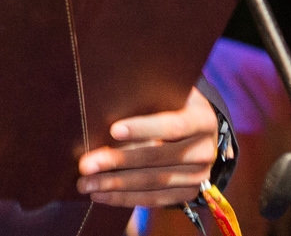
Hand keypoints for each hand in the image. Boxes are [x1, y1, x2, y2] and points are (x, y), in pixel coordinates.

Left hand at [76, 87, 217, 206]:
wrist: (197, 129)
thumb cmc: (171, 103)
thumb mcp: (166, 92)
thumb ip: (146, 94)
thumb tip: (105, 98)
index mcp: (202, 119)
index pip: (172, 126)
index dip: (143, 128)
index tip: (113, 130)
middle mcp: (205, 150)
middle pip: (157, 158)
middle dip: (117, 161)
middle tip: (85, 165)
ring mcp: (199, 175)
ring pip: (153, 182)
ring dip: (115, 185)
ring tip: (86, 184)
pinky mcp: (188, 192)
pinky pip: (155, 199)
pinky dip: (125, 198)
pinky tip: (101, 195)